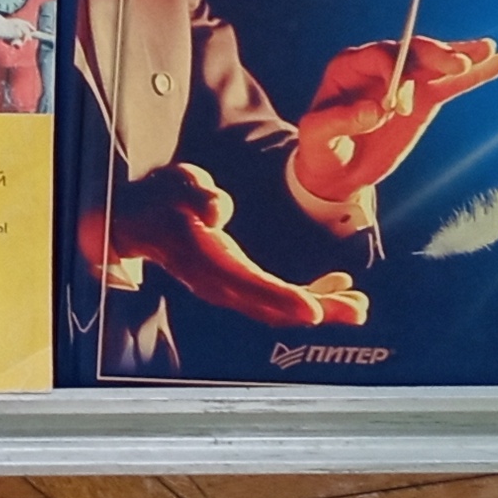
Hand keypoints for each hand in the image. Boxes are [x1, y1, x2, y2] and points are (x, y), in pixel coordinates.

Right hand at [92, 162, 370, 327]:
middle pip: (271, 306)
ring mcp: (228, 289)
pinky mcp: (238, 285)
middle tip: (356, 310)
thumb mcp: (177, 186)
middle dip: (316, 310)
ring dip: (319, 308)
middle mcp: (218, 283)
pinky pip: (276, 299)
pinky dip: (307, 297)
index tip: (314, 311)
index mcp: (205, 259)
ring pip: (278, 308)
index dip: (282, 299)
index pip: (247, 284)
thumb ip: (197, 195)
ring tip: (356, 306)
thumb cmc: (163, 200)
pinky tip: (336, 287)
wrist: (141, 221)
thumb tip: (219, 210)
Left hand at [287, 34, 497, 204]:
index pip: (379, 55)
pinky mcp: (423, 99)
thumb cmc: (320, 150)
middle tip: (456, 65)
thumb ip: (340, 121)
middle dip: (435, 55)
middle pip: (412, 51)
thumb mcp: (316, 137)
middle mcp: (379, 65)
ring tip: (487, 49)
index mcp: (349, 66)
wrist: (335, 172)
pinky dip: (473, 74)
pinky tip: (497, 61)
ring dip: (460, 55)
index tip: (396, 104)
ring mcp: (405, 80)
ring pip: (435, 62)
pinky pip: (450, 83)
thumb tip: (377, 109)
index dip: (393, 72)